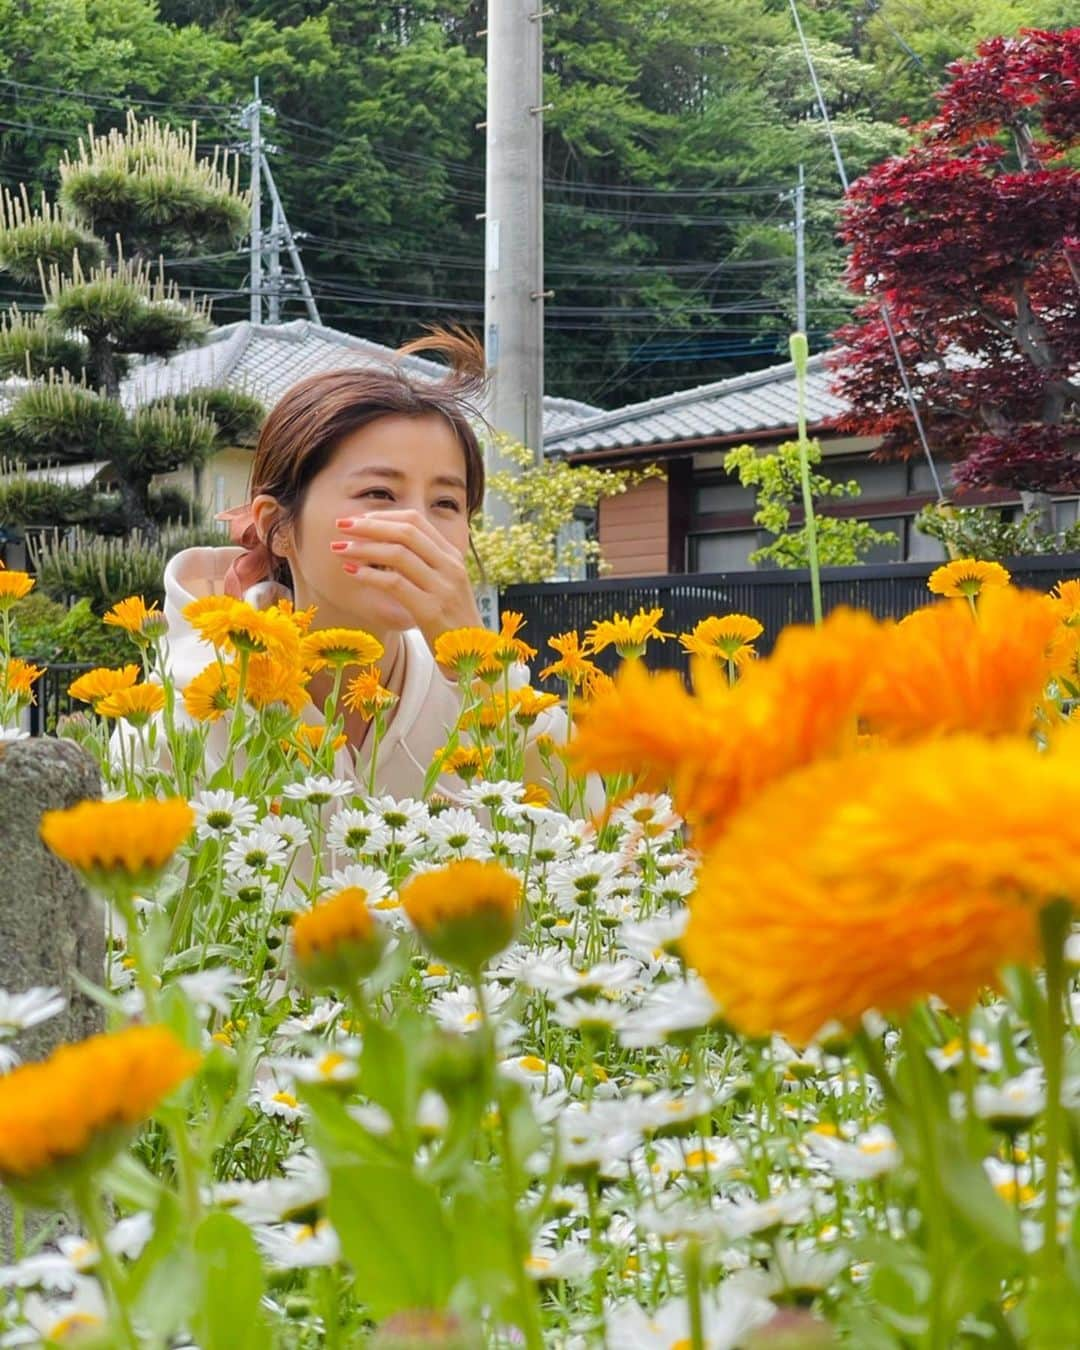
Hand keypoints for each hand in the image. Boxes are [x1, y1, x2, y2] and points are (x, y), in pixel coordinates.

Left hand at [332, 510, 482, 655]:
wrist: (473, 654)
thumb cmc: (451, 621)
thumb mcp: (444, 584)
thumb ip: (424, 564)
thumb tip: (386, 545)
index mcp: (452, 556)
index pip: (416, 521)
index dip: (384, 516)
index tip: (360, 520)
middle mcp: (449, 566)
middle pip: (405, 532)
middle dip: (369, 525)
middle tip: (342, 525)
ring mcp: (442, 587)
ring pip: (397, 554)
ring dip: (363, 548)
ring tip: (340, 548)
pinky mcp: (431, 610)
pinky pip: (395, 584)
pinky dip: (369, 575)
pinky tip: (352, 572)